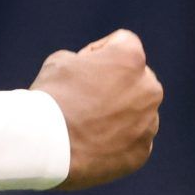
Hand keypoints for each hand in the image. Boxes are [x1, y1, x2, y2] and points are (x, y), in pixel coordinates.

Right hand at [31, 28, 161, 189]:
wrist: (46, 145)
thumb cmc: (52, 96)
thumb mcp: (62, 60)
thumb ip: (88, 61)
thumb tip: (93, 73)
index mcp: (132, 59)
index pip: (122, 43)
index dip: (98, 52)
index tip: (80, 67)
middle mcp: (149, 89)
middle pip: (136, 78)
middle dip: (116, 84)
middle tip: (85, 98)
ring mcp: (148, 123)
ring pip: (138, 112)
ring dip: (120, 113)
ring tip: (89, 125)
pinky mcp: (141, 151)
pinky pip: (133, 140)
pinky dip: (118, 140)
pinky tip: (94, 143)